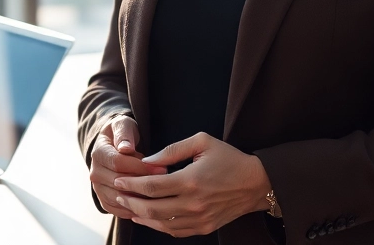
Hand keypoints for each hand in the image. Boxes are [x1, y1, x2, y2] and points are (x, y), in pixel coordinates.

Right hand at [89, 114, 166, 219]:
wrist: (114, 146)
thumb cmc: (123, 134)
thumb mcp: (124, 126)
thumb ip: (124, 135)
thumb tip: (125, 148)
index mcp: (99, 153)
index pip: (118, 163)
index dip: (141, 167)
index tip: (161, 168)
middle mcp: (95, 172)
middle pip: (119, 183)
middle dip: (144, 183)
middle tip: (166, 183)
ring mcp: (98, 188)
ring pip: (119, 199)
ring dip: (140, 199)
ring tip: (161, 196)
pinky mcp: (104, 199)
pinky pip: (117, 210)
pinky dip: (133, 210)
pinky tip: (150, 206)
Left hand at [112, 132, 271, 236]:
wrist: (256, 183)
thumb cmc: (229, 158)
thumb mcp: (202, 142)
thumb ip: (172, 150)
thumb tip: (147, 161)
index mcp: (190, 181)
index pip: (152, 186)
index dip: (131, 184)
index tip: (118, 179)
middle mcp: (193, 204)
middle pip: (151, 208)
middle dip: (129, 202)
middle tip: (116, 194)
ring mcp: (199, 219)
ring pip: (160, 223)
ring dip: (140, 216)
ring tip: (127, 207)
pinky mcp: (204, 228)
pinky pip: (174, 231)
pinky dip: (157, 226)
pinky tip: (146, 218)